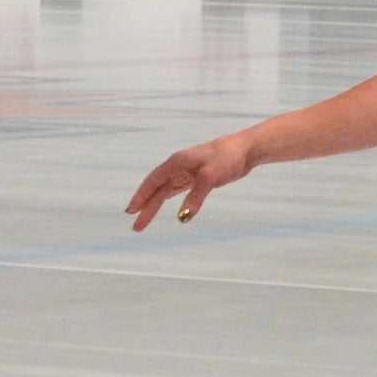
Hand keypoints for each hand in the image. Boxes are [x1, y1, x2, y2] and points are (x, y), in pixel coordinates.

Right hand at [127, 134, 252, 230]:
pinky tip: (166, 206)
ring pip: (166, 191)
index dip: (141, 196)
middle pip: (157, 190)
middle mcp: (178, 167)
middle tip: (136, 226)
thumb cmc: (227, 158)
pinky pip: (179, 190)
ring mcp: (188, 172)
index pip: (153, 182)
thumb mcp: (209, 178)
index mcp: (176, 163)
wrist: (245, 150)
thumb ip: (195, 197)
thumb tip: (182, 217)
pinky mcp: (198, 177)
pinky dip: (171, 199)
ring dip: (155, 205)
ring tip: (144, 221)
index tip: (131, 211)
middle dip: (146, 207)